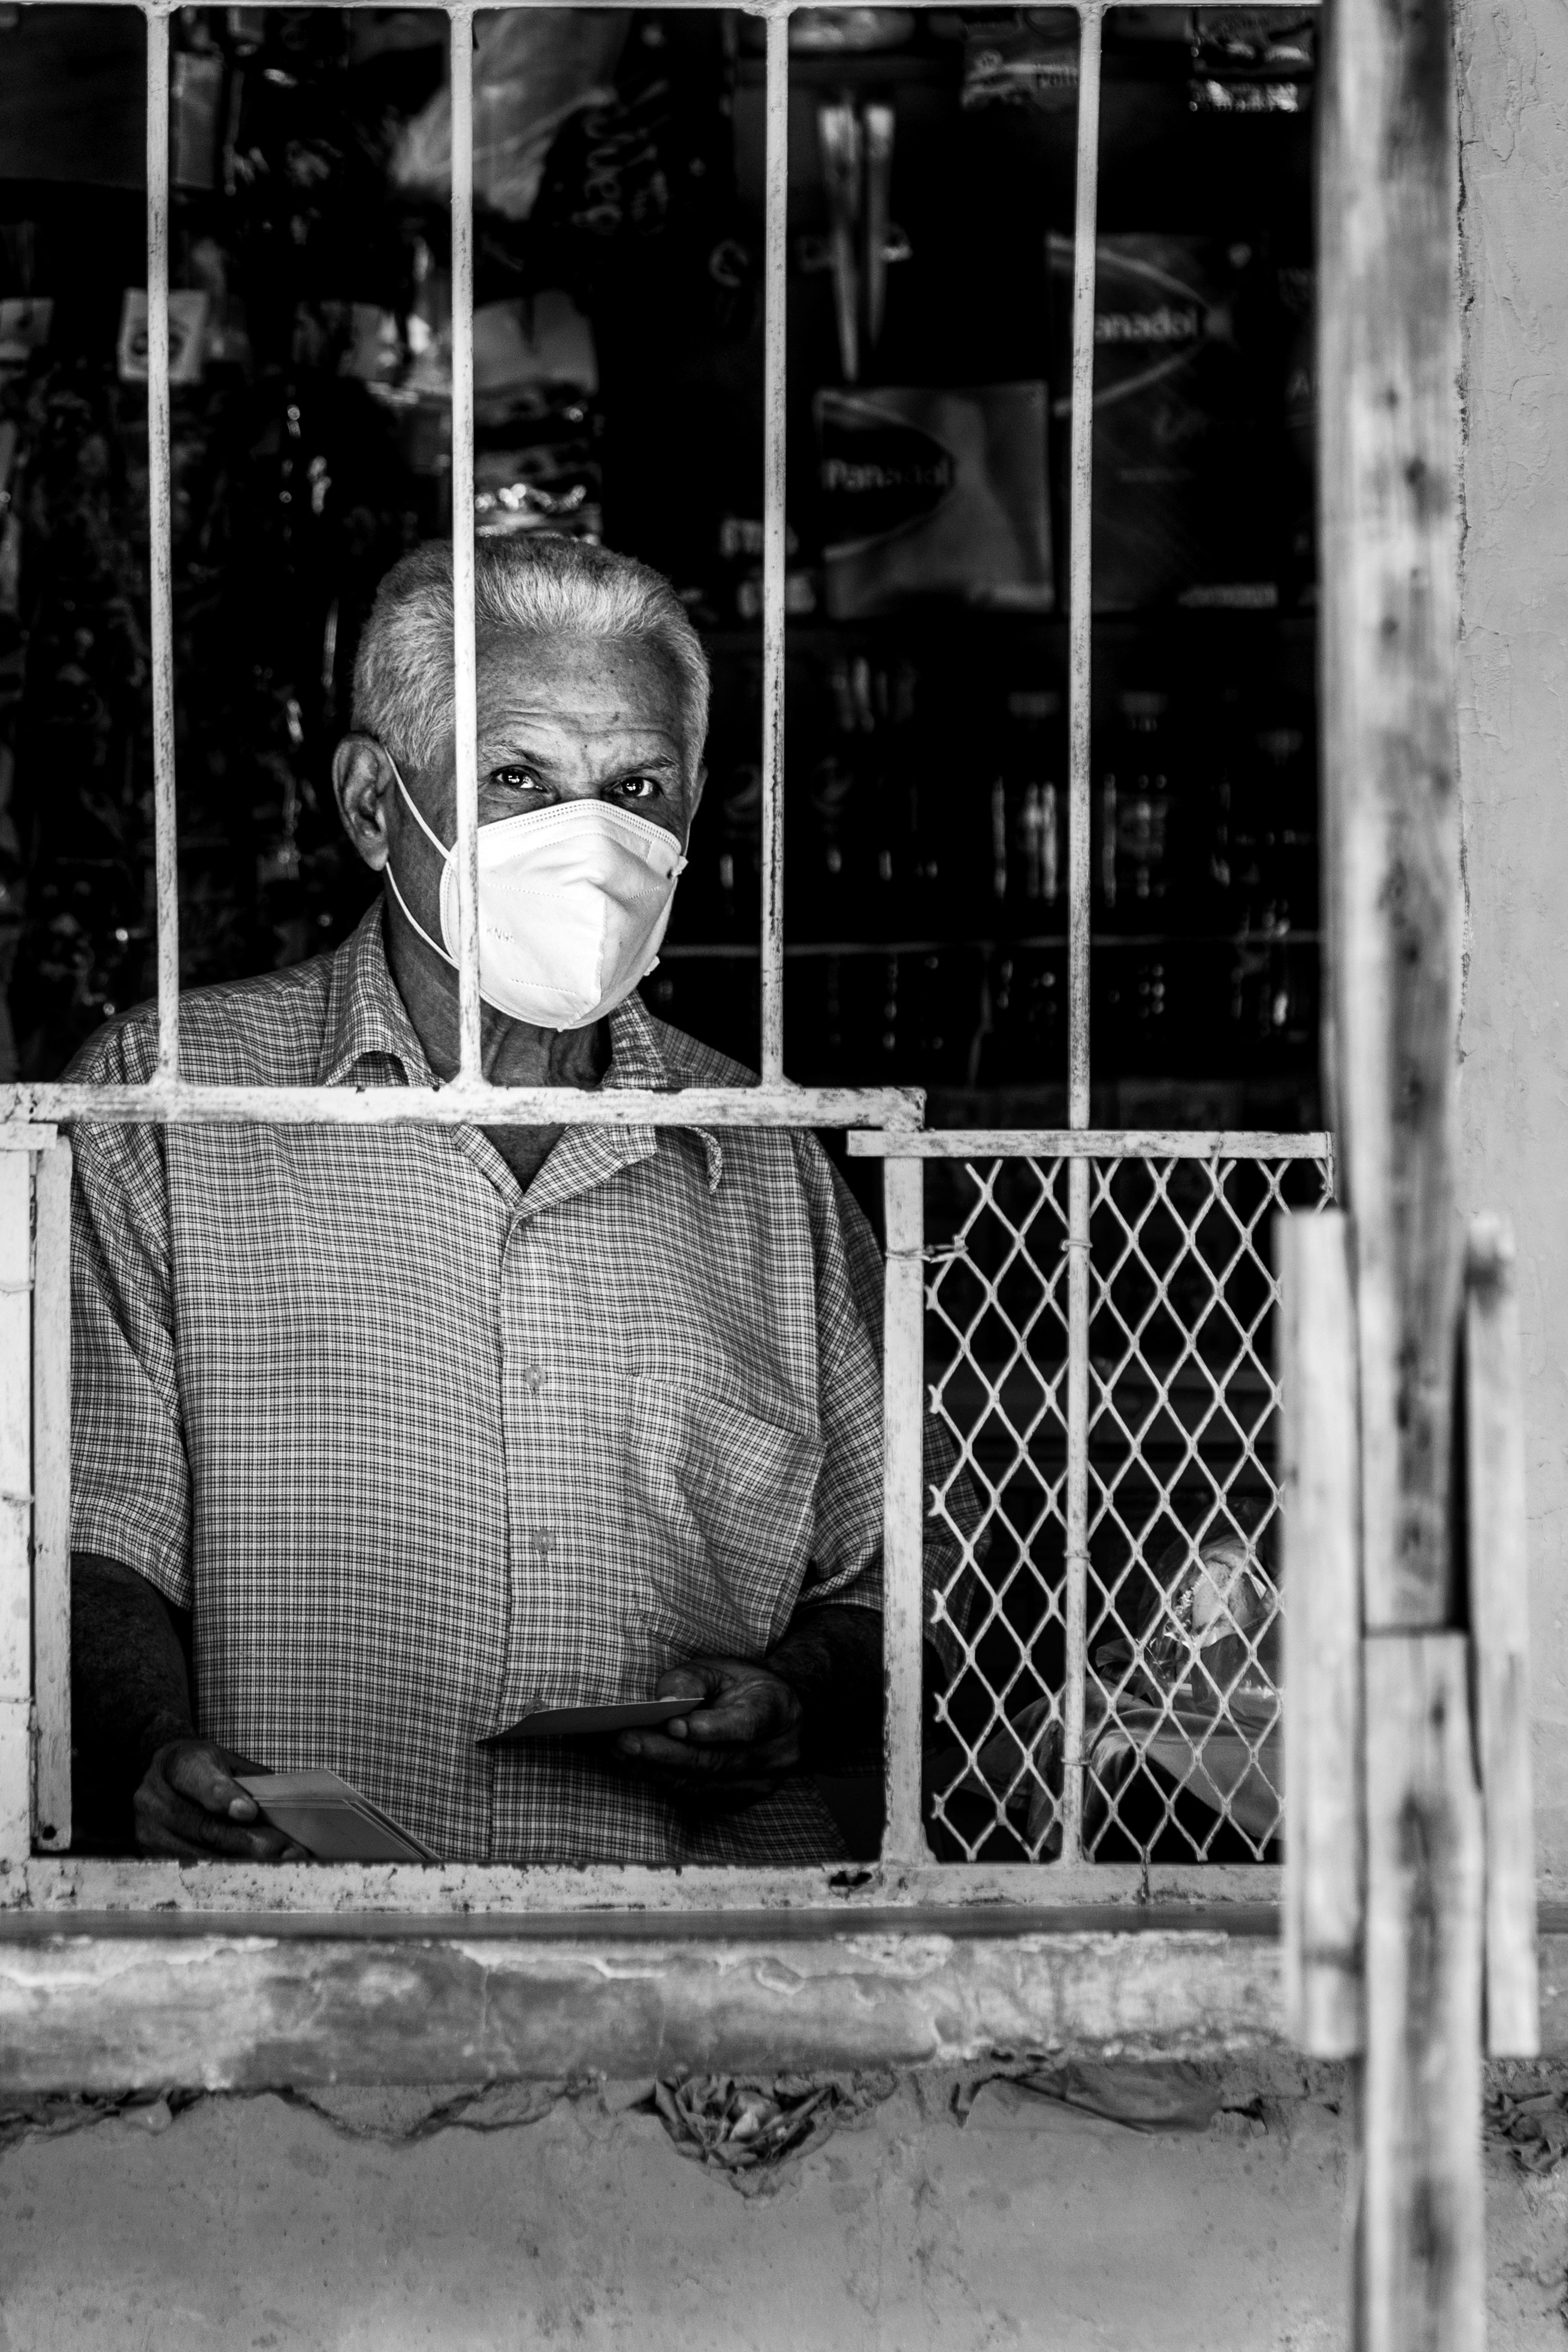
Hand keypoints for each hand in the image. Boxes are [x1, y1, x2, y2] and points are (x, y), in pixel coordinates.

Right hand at [133, 1738, 306, 1861]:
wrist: (154, 1776)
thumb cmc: (201, 1769)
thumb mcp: (224, 1760)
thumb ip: (249, 1780)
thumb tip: (286, 1806)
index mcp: (177, 1763)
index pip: (198, 1779)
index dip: (223, 1796)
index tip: (249, 1812)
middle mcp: (154, 1797)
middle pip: (202, 1826)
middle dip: (247, 1841)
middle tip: (286, 1851)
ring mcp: (147, 1829)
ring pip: (199, 1853)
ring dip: (242, 1862)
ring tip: (279, 1865)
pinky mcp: (149, 1855)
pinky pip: (192, 1868)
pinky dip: (225, 1871)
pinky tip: (252, 1872)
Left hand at [613, 1658, 802, 1809]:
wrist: (772, 1711)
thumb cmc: (739, 1685)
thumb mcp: (718, 1667)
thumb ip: (691, 1680)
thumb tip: (664, 1704)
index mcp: (778, 1710)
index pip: (747, 1725)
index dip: (710, 1729)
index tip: (672, 1725)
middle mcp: (778, 1753)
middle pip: (716, 1762)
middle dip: (665, 1753)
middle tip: (624, 1740)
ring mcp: (762, 1784)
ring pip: (703, 1785)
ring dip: (657, 1771)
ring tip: (620, 1752)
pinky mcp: (741, 1801)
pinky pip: (698, 1797)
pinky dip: (664, 1781)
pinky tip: (636, 1765)